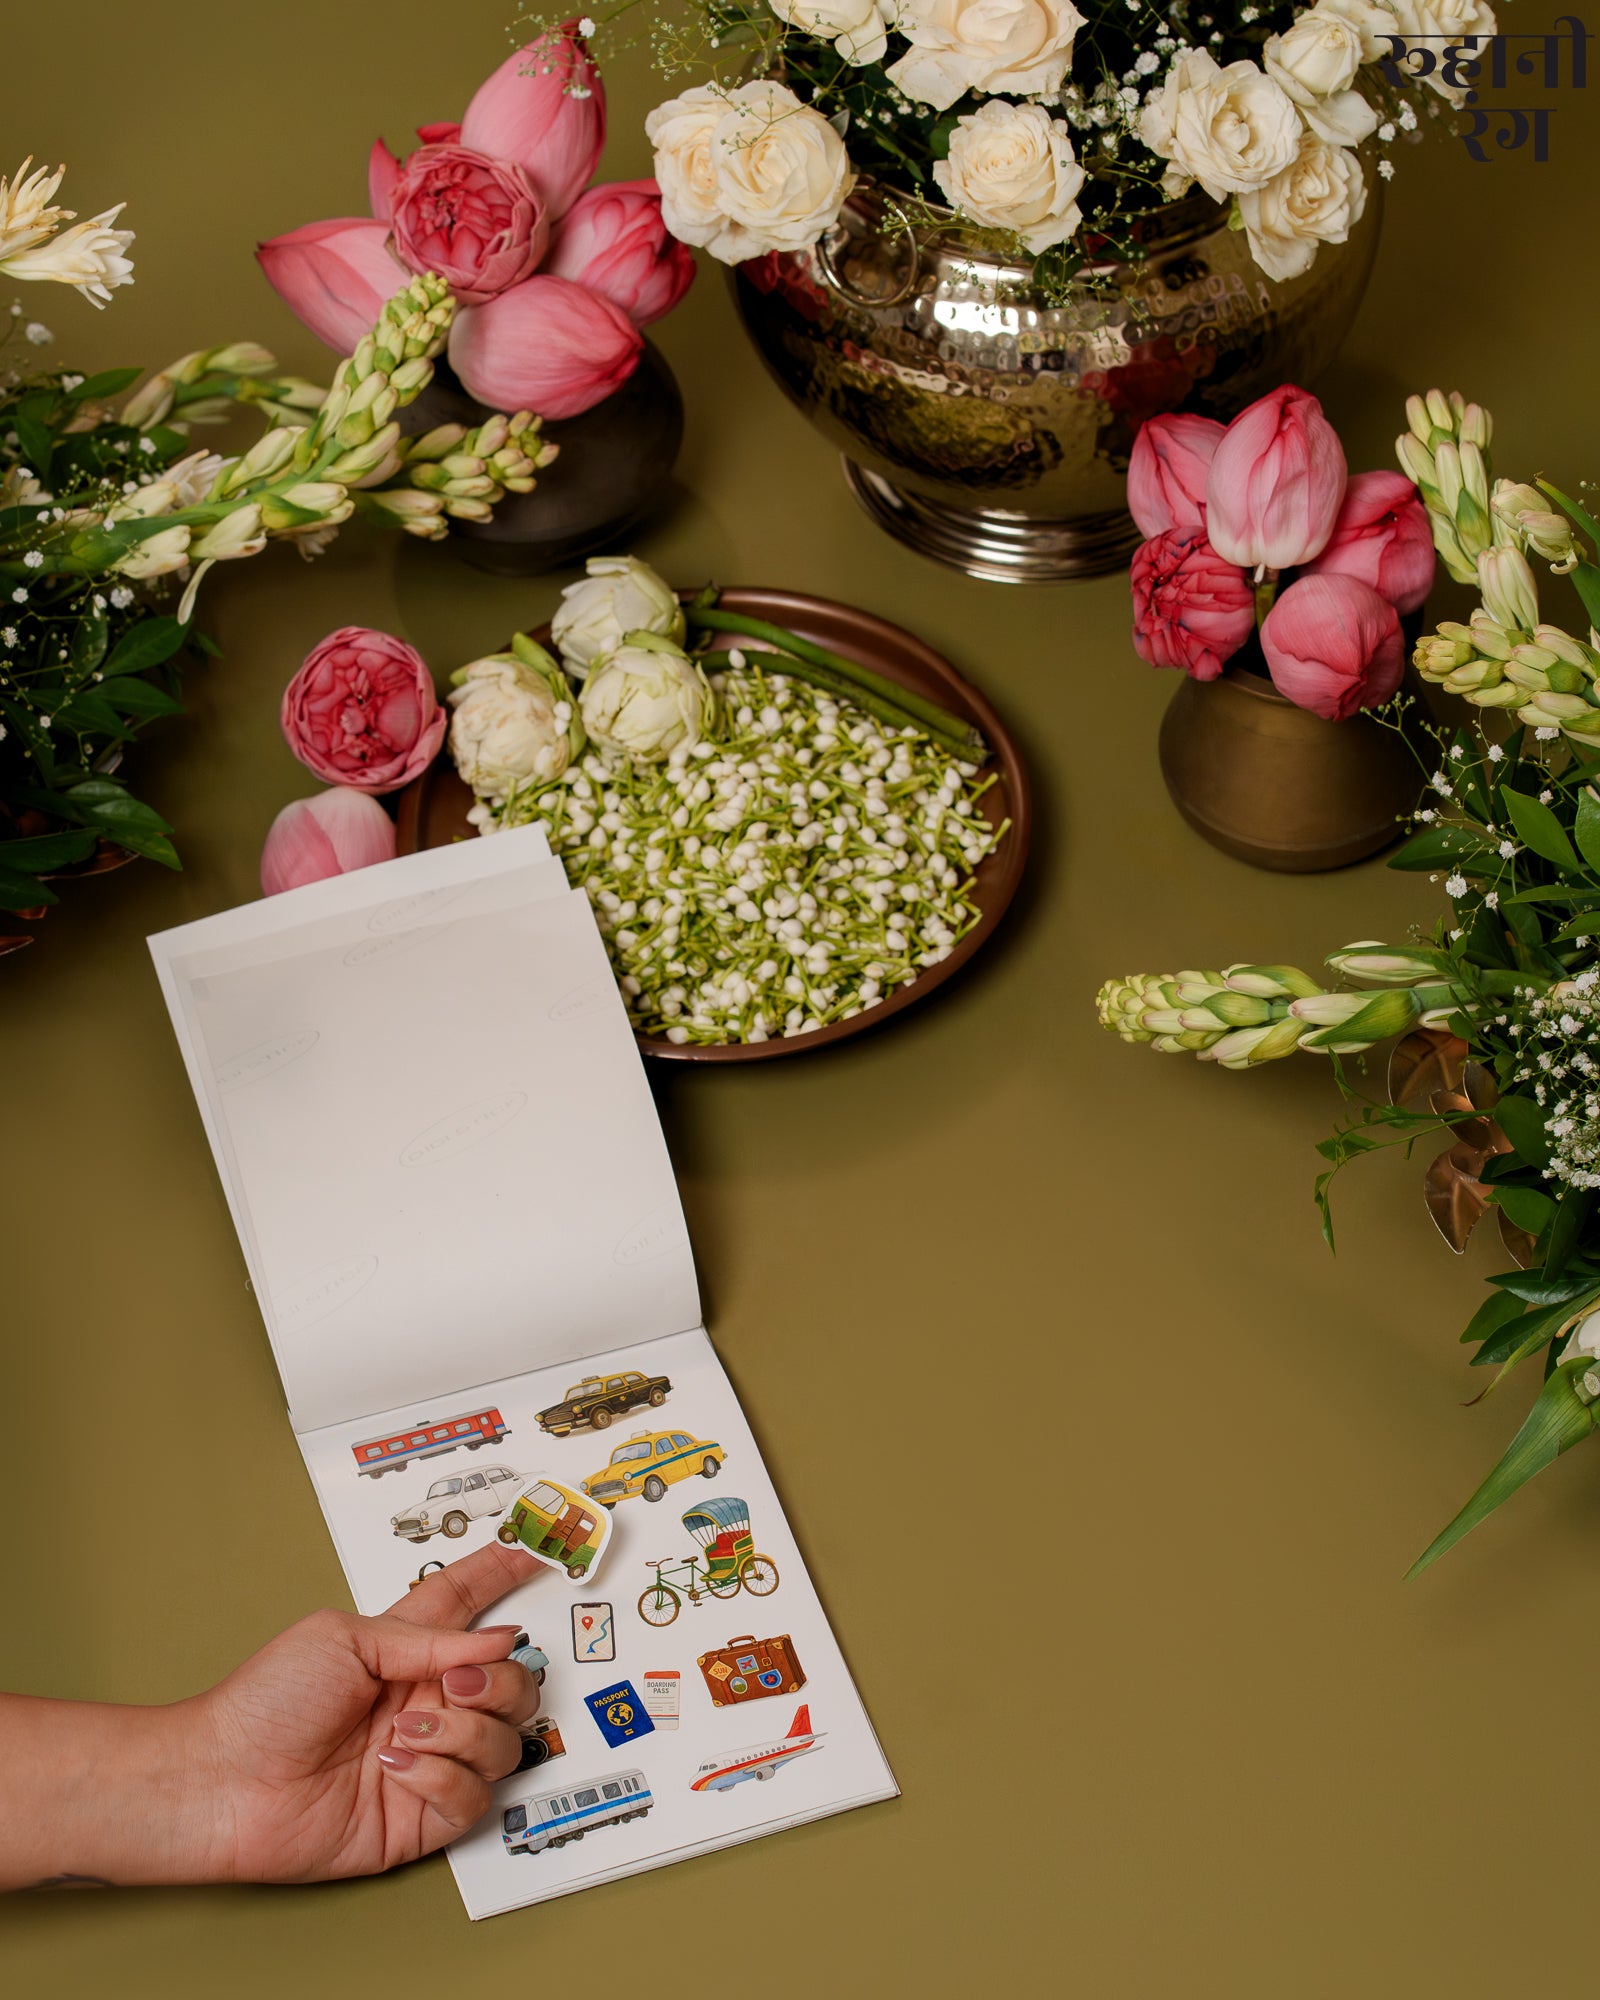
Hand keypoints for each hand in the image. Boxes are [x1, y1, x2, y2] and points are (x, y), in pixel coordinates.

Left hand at [187, 1542, 541, 1881]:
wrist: (223, 1782)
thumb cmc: (265, 1703)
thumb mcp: (344, 1638)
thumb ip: (428, 1637)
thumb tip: (499, 1639)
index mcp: (408, 1652)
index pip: (468, 1604)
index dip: (502, 1575)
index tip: (535, 1553)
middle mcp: (428, 1704)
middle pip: (514, 1683)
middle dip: (501, 1679)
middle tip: (456, 1681)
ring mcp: (431, 1760)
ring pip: (505, 1742)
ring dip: (461, 1731)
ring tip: (403, 1733)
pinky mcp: (423, 1816)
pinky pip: (475, 1797)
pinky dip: (442, 1777)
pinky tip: (396, 1769)